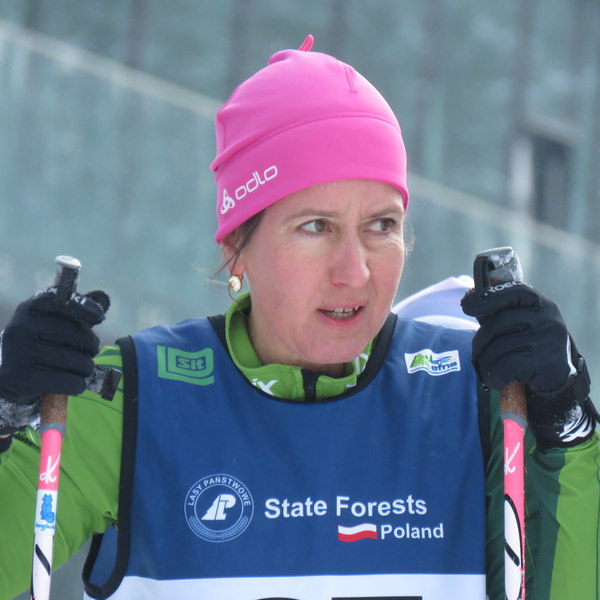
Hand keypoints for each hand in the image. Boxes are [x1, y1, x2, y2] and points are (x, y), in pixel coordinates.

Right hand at [0, 287, 108, 415]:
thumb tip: (99, 310)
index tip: (100, 317)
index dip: (82, 307)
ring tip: (85, 368)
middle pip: (74, 333)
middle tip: (92, 351)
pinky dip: (78, 384)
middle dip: (91, 344)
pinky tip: (79, 384)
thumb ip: (70, 313)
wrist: (4, 375)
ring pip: (73, 359)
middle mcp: (21, 328)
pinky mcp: (23, 378)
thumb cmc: (37, 344)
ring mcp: (20, 353)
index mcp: (29, 310)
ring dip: (86, 367)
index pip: (57, 300)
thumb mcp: (46, 323)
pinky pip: (66, 381)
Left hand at [461, 282, 594, 447]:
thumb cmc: (529, 349)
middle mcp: (548, 318)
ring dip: (486, 362)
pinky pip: (505, 366)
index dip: (486, 298)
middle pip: (498, 323)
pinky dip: (493, 376)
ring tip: (489, 370)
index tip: (466, 305)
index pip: (512, 292)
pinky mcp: (547, 362)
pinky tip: (497, 381)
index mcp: (540, 304)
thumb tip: (470, 300)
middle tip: (476, 353)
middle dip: (480, 340)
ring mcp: (550, 340)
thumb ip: (500, 313)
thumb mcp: (520, 326)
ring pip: (498, 347)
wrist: (557, 382)